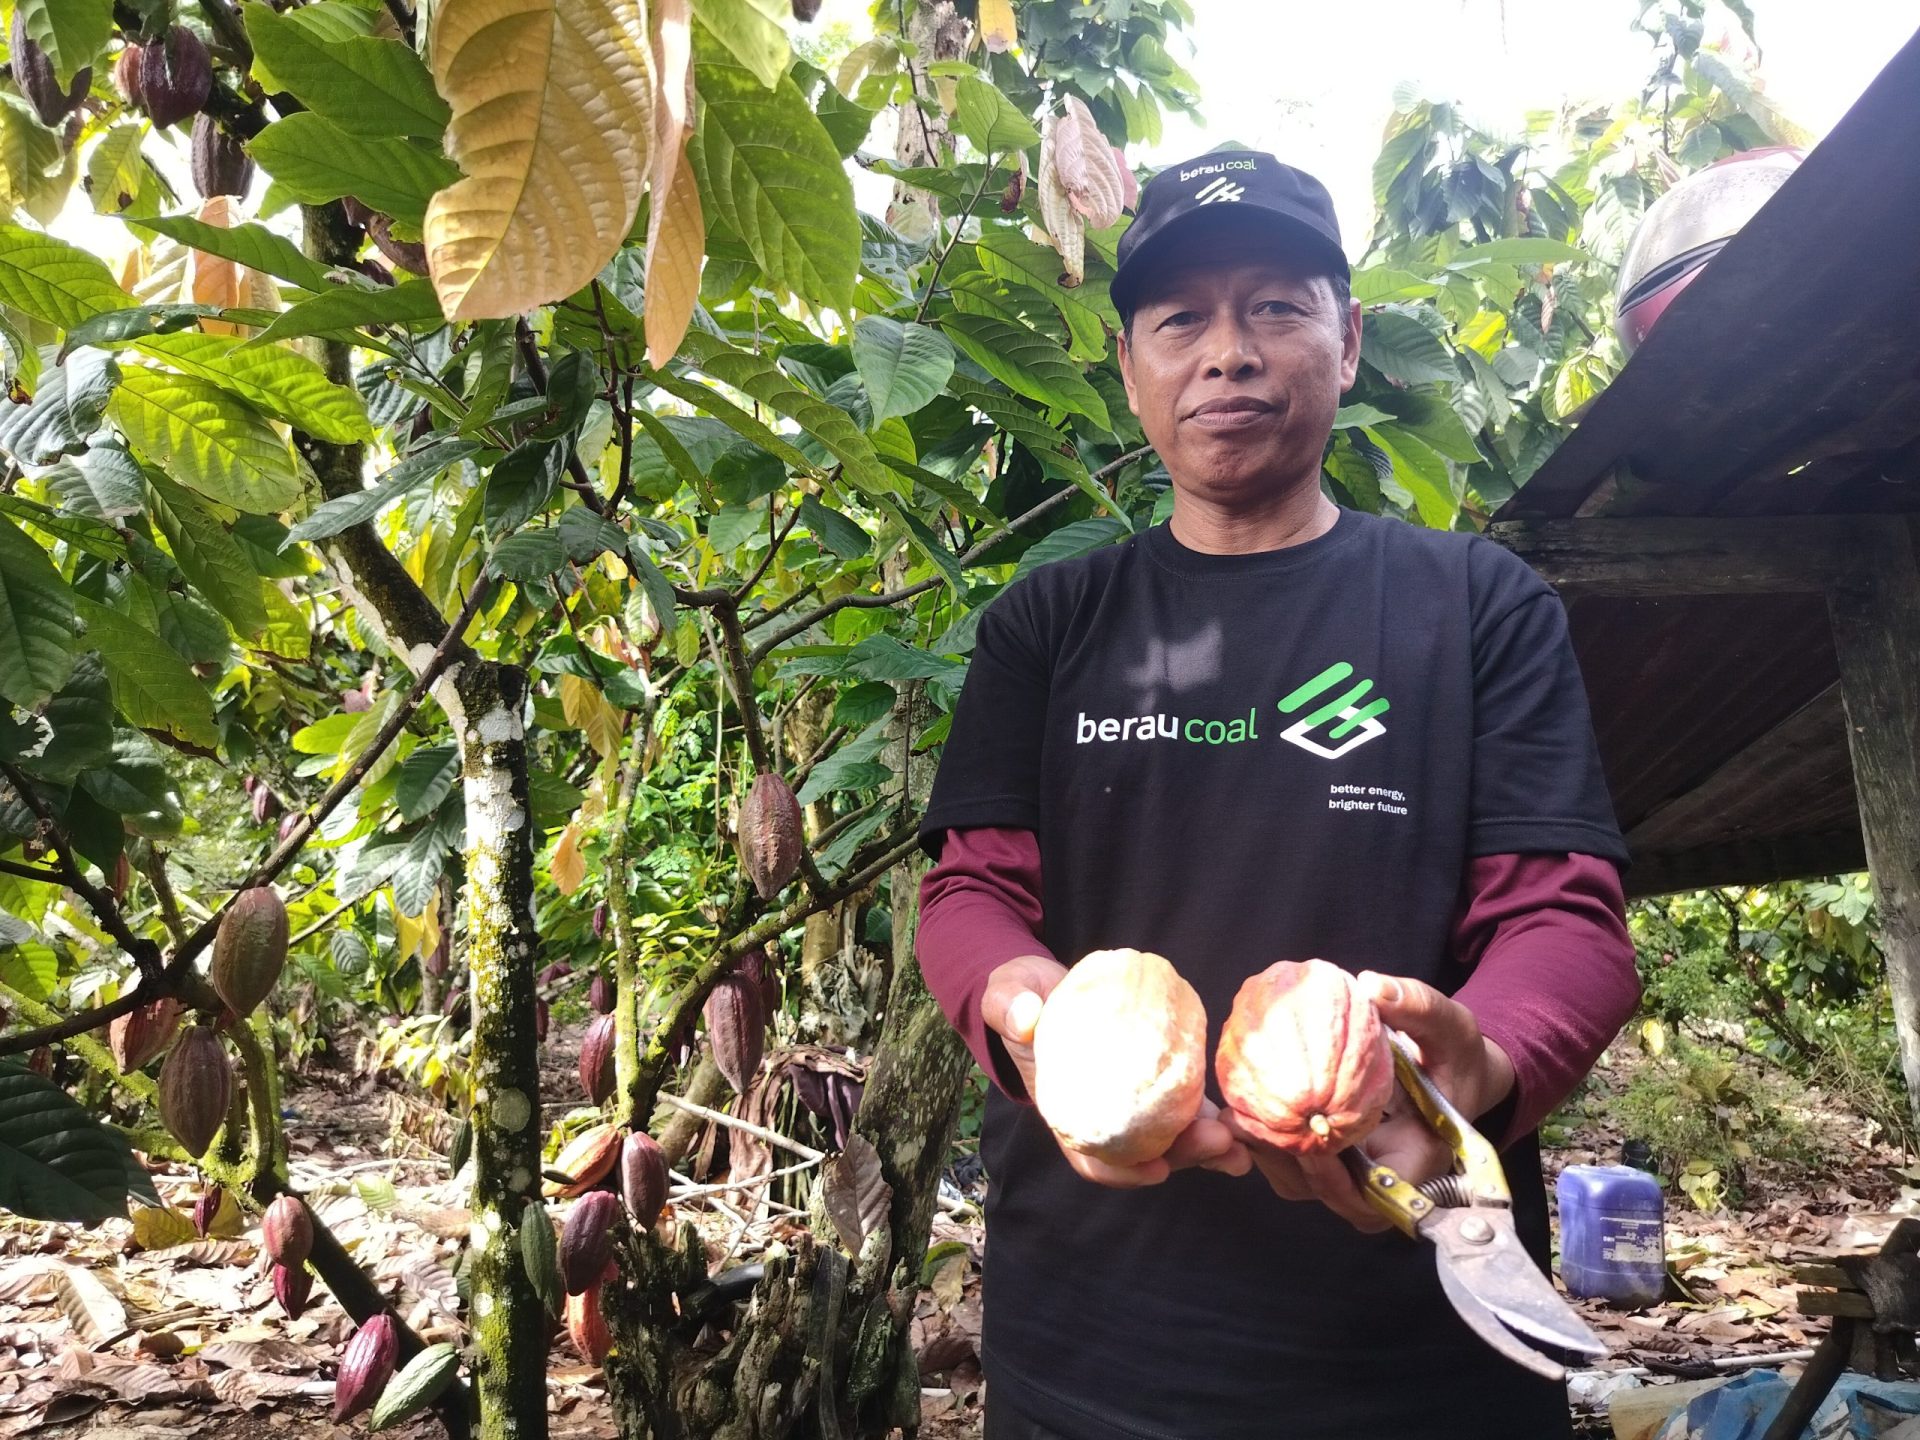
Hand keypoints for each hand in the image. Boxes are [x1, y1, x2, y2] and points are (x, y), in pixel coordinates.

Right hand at [983, 957, 1252, 1189]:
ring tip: (1241, 1144)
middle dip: (1185, 1154)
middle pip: (1146, 1152)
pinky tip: (1238, 1113)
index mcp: (1068, 1112)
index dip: (1124, 1172)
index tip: (1156, 1168)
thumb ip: (1010, 1004)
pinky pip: (1184, 1100)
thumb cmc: (1020, 998)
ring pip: (1172, 1135)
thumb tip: (1026, 1016)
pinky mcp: (1155, 1074)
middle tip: (1219, 1141)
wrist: (1040, 984)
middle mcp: (1104, 1116)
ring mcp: (1133, 1100)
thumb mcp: (1007, 995)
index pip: (1093, 1158)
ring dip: (1207, 1144)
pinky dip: (1210, 1112)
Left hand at [1226, 972, 1514, 1231]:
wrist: (1452, 1068)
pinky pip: (1297, 1164)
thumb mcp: (1446, 1025)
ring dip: (1272, 1157)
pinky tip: (1244, 1108)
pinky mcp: (1335, 1157)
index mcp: (1419, 1158)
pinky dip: (1270, 1144)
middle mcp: (1386, 1175)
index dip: (1340, 1186)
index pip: (1378, 1197)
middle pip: (1332, 1196)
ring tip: (1239, 1118)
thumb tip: (1372, 985)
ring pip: (1306, 1185)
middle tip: (1252, 1126)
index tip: (1309, 1151)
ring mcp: (1357, 1171)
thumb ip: (1417, 1006)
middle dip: (1290, 1167)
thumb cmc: (1453, 1052)